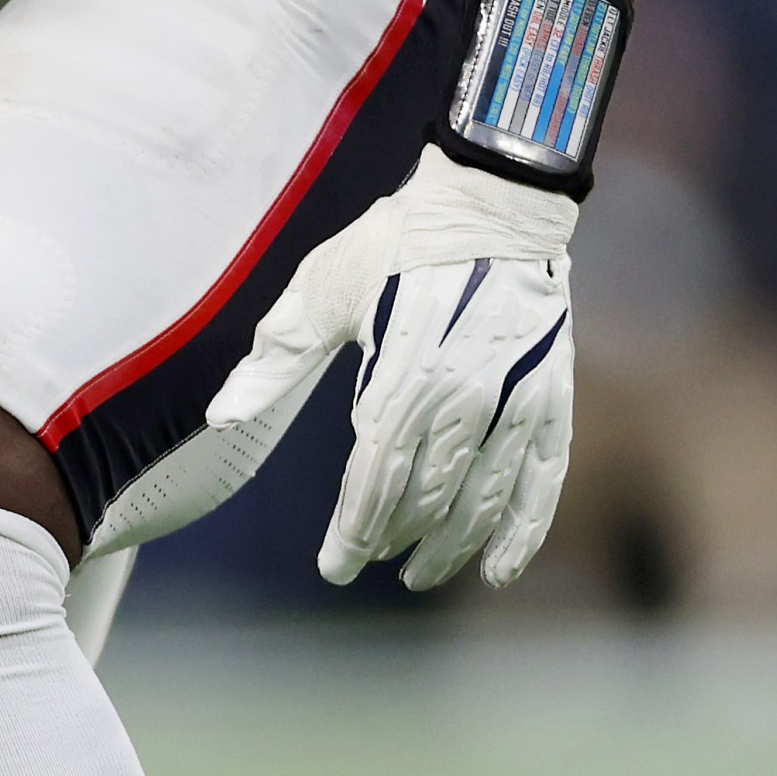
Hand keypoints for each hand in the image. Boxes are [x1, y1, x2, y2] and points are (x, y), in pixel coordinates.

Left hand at [205, 142, 575, 592]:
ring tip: (419, 573)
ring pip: (481, 501)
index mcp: (401, 372)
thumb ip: (275, 358)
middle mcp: (463, 395)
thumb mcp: (321, 290)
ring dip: (449, 548)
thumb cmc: (396, 244)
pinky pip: (543, 482)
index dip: (353, 531)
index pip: (373, 477)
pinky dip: (524, 532)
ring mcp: (515, 400)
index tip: (335, 565)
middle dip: (391, 539)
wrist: (493, 202)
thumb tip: (222, 415)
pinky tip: (499, 570)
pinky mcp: (553, 398)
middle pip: (424, 497)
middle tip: (366, 561)